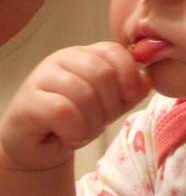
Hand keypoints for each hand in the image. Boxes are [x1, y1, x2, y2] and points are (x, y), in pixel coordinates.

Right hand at [0, 42, 150, 171]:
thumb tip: (147, 80)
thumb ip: (132, 90)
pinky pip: (63, 112)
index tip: (130, 96)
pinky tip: (70, 136)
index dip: (129, 74)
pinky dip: (75, 130)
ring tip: (85, 130)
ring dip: (93, 122)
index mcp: (86, 54)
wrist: (39, 145)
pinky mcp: (29, 101)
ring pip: (84, 94)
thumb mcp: (112, 103)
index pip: (115, 50)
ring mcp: (42, 77)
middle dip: (111, 105)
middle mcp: (63, 59)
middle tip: (103, 121)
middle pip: (103, 74)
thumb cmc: (79, 118)